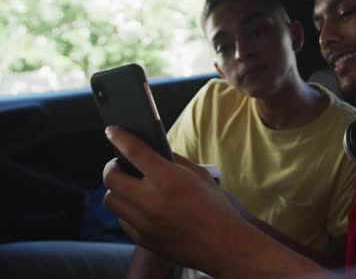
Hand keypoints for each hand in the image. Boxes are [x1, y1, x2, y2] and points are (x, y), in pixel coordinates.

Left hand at [102, 126, 250, 276]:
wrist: (223, 246)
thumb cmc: (216, 209)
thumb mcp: (200, 176)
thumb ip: (175, 161)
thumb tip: (154, 152)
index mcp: (168, 180)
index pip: (133, 151)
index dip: (119, 137)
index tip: (112, 131)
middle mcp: (151, 201)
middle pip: (111, 177)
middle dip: (112, 166)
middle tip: (121, 164)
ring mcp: (144, 223)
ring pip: (110, 200)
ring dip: (117, 190)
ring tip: (130, 186)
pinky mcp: (143, 239)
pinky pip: (122, 220)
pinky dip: (126, 211)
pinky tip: (139, 207)